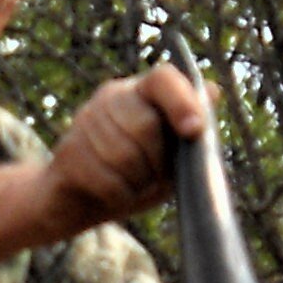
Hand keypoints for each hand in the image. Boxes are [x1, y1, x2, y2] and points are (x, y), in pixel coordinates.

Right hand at [48, 61, 209, 229]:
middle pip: (145, 124)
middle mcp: (111, 98)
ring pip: (123, 154)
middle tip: (154, 176)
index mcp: (142, 93)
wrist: (78, 203)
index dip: (181, 102)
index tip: (195, 130)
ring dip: (138, 181)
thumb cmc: (135, 177)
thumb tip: (213, 92)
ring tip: (135, 185)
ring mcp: (85, 123)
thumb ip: (189, 129)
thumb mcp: (172, 156)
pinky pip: (105, 178)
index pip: (163, 79)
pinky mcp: (69, 153)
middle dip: (157, 161)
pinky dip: (120, 195)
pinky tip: (116, 194)